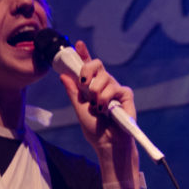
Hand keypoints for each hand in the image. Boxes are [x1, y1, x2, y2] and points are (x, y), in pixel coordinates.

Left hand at [58, 40, 137, 159]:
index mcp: (92, 86)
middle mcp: (104, 84)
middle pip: (97, 65)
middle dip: (87, 72)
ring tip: (98, 109)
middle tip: (84, 86)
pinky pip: (115, 88)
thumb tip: (63, 76)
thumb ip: (73, 93)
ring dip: (96, 94)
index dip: (84, 54)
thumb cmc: (95, 129)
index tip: (78, 44)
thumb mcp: (79, 110)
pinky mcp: (126, 95)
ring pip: (104, 78)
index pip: (87, 67)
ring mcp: (116, 88)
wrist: (107, 144)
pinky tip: (106, 110)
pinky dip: (107, 99)